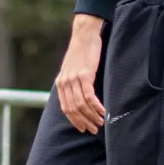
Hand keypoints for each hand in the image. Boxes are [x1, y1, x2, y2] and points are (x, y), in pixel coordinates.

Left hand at [56, 14, 106, 133]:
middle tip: (95, 129)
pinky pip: (89, 96)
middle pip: (73, 109)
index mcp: (60, 83)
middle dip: (84, 122)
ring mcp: (73, 79)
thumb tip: (80, 99)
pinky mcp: (84, 74)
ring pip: (81, 105)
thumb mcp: (72, 70)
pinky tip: (103, 111)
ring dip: (92, 116)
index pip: (65, 108)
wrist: (84, 35)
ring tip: (101, 122)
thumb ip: (73, 84)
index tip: (84, 128)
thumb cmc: (82, 52)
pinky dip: (96, 106)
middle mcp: (64, 83)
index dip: (75, 121)